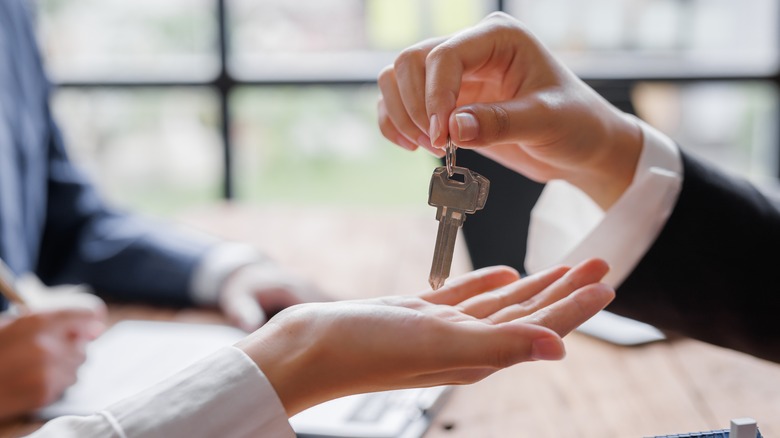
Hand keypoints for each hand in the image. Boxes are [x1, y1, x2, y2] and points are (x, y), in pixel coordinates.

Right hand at [0, 307, 105, 419]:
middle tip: (46, 351)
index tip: (90, 326)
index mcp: (38, 321)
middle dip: (70, 349)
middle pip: (83, 347)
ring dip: (63, 368)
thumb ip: (54, 321)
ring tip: (35, 368)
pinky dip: (54, 384)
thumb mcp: (12, 323)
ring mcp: (47, 371)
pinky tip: (31, 381)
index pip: (86, 314)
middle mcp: (48, 345)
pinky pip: (65, 386)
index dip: (89, 320)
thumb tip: (96, 329)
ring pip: (76, 368)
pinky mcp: (44, 393)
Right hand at [236, 258, 613, 415]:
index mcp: (479, 354)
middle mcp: (468, 344)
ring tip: (564, 265)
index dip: (576, 306)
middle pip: (530, 313)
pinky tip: (507, 272)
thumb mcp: (439, 343)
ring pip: (503, 303)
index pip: (541, 327)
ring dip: (536, 284)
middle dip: (566, 288)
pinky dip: (490, 283)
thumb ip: (499, 346)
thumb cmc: (368, 350)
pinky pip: (466, 297)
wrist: (310, 348)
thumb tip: (560, 349)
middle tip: (599, 262)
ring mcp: (443, 329)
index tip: (608, 282)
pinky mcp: (419, 314)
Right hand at [377, 12, 642, 208]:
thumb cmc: (576, 124)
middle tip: (436, 144)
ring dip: (400, 114)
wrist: (581, 147)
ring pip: (398, 78)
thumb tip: (452, 128)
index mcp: (498, 37)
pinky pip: (400, 102)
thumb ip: (500, 123)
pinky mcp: (445, 101)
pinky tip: (412, 146)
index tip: (441, 136)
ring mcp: (455, 75)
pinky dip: (395, 124)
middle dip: (414, 106)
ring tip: (428, 147)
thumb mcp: (546, 122)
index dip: (434, 96)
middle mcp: (471, 49)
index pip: (445, 55)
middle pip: (411, 61)